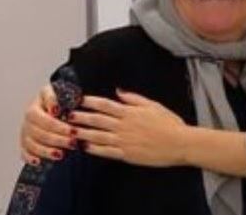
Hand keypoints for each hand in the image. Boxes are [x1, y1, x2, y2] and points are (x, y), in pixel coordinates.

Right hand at [20, 84, 76, 164]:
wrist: (46, 102)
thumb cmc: (52, 98)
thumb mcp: (52, 91)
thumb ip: (52, 97)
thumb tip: (54, 109)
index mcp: (33, 110)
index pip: (46, 121)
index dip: (59, 127)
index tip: (73, 131)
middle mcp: (27, 123)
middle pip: (41, 134)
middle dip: (58, 140)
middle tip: (73, 143)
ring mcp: (25, 134)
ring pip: (33, 145)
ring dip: (47, 151)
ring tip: (61, 155)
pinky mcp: (24, 144)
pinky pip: (24, 153)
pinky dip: (30, 158)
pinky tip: (38, 162)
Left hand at [70, 90, 187, 166]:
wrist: (179, 143)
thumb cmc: (170, 123)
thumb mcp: (153, 105)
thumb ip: (134, 98)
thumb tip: (118, 91)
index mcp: (130, 112)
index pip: (105, 104)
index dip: (90, 102)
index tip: (78, 99)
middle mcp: (124, 125)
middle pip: (97, 119)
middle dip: (81, 116)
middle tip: (66, 114)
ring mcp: (124, 140)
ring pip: (98, 136)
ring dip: (83, 133)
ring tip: (69, 131)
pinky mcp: (126, 154)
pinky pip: (106, 151)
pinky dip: (94, 149)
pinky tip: (84, 147)